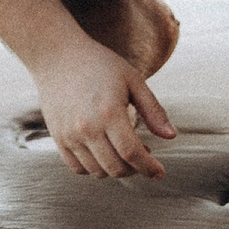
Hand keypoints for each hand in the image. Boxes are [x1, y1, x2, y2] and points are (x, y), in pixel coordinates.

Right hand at [33, 38, 176, 180]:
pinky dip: (94, 168)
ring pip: (97, 172)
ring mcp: (69, 136)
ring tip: (124, 152)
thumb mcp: (133, 80)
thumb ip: (153, 110)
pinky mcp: (58, 138)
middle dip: (135, 169)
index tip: (159, 172)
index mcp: (109, 113)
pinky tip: (104, 153)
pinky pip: (77, 168)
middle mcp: (86, 128)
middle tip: (144, 157)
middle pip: (116, 168)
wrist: (57, 56)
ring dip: (116, 169)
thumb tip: (171, 136)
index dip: (149, 167)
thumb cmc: (98, 64)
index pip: (132, 153)